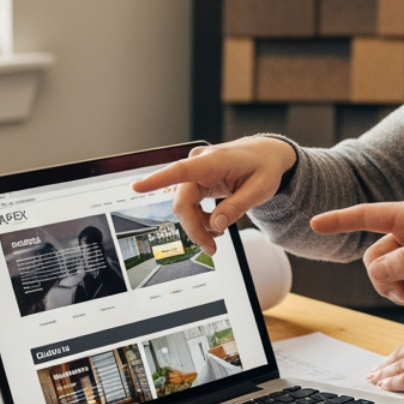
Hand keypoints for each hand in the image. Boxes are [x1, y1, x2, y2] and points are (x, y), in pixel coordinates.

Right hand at [131, 137, 296, 254]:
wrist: (267, 155)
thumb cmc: (265, 167)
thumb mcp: (260, 189)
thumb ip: (237, 206)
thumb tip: (215, 225)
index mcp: (214, 161)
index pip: (181, 171)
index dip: (158, 180)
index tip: (137, 187)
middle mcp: (199, 163)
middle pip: (182, 202)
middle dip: (194, 228)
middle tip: (211, 249)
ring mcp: (196, 172)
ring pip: (184, 206)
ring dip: (198, 224)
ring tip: (220, 232)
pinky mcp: (196, 180)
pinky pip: (189, 204)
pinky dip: (200, 218)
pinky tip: (215, 223)